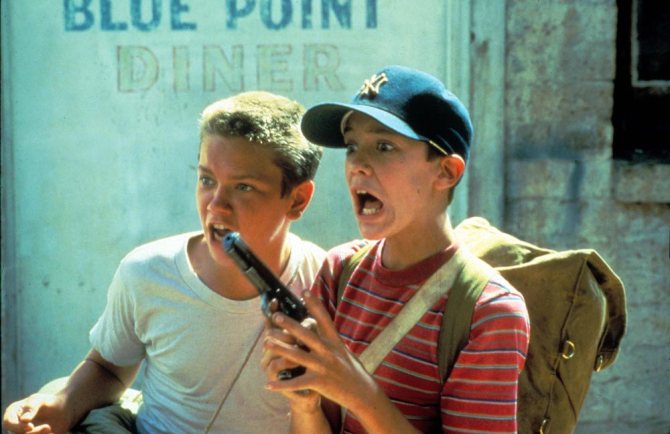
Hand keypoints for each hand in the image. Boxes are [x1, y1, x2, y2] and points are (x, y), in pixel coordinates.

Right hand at [3, 393, 69, 433]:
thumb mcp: (40, 401)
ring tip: (50, 430)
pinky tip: (52, 433)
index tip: (30, 426)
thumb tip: (24, 419)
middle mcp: (15, 426)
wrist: (61, 410)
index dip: (17, 427)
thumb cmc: (47, 402)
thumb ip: (32, 407)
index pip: (8, 423)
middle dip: (33, 433)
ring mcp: (23, 433)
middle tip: (48, 427)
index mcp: (12, 414)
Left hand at [262, 290, 376, 413]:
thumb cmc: (352, 370)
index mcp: (335, 341)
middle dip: (290, 324)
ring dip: (280, 348)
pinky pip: (297, 383)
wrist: (363, 392)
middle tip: (276, 316)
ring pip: (298, 356)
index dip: (314, 304)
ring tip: (266, 342)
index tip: (305, 290)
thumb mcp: (343, 350)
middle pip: (306, 335)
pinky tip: (268, 385)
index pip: (324, 318)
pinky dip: (282, 385)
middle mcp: (329, 351)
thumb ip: (330, 338)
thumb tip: (320, 324)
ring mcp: (323, 366)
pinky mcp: (319, 382)